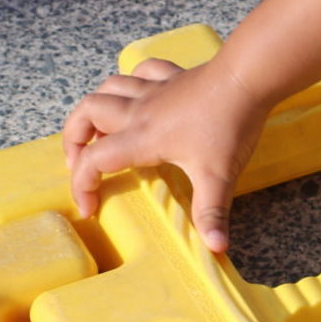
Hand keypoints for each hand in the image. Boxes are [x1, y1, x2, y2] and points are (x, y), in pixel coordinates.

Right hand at [61, 56, 267, 253]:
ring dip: (95, 108)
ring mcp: (155, 89)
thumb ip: (211, 213)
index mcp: (142, 138)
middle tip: (78, 162)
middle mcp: (139, 111)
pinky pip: (141, 72)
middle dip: (73, 139)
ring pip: (107, 88)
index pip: (94, 161)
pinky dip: (130, 82)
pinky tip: (136, 94)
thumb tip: (216, 249)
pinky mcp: (173, 76)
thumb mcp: (219, 176)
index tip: (89, 209)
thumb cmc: (230, 126)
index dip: (82, 187)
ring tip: (97, 131)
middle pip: (87, 114)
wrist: (247, 78)